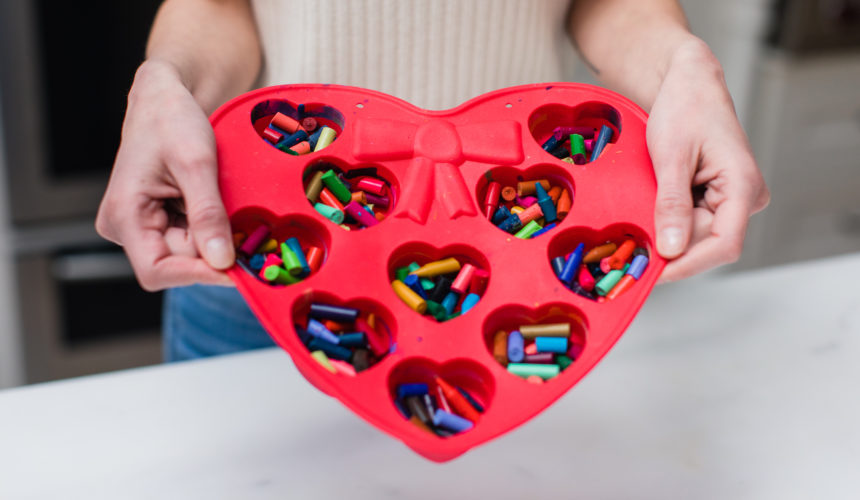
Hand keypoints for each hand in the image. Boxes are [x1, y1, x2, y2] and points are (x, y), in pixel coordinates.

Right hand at [96, 60, 233, 290]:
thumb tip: (222, 262)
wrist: (166, 98)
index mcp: (124, 215)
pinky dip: (213, 229)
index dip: (198, 274)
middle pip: (177, 262)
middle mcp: (125, 227)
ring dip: (216, 238)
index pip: (157, 270)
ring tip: (233, 209)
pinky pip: (191, 239)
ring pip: (188, 252)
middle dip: (214, 251)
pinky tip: (223, 208)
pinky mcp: (158, 221)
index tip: (239, 269)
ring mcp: (141, 225)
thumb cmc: (172, 120)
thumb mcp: (196, 164)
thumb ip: (207, 215)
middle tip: (250, 235)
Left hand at [647, 40, 769, 282]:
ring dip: (666, 236)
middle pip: (707, 244)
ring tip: (635, 229)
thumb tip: (671, 249)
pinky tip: (646, 218)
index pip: (723, 245)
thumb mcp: (672, 156)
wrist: (687, 84)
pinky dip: (666, 224)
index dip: (687, 264)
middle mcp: (744, 198)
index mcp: (743, 185)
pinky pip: (690, 223)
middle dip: (669, 248)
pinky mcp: (714, 199)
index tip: (652, 272)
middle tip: (629, 252)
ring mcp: (731, 200)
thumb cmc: (685, 108)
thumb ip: (672, 204)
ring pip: (696, 237)